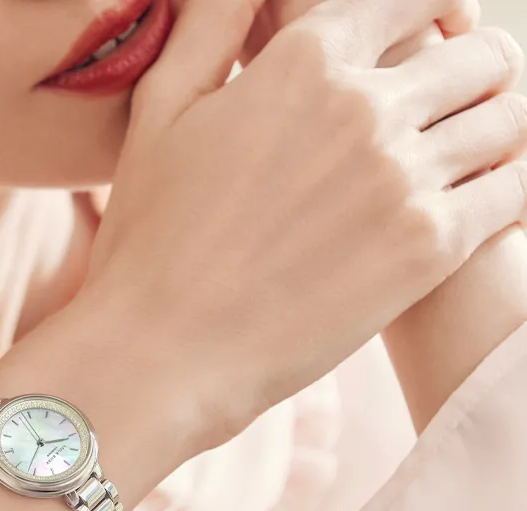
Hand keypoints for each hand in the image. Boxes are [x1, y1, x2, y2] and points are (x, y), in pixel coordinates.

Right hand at [82, 0, 526, 459]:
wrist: (163, 348)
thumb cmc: (150, 236)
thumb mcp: (161, 111)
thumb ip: (210, 26)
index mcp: (303, 61)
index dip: (434, 9)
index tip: (434, 31)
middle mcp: (365, 106)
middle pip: (479, 55)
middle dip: (475, 68)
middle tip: (459, 97)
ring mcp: (404, 177)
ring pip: (511, 119)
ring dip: (500, 126)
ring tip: (474, 149)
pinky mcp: (429, 248)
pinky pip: (518, 188)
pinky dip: (513, 185)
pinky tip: (488, 197)